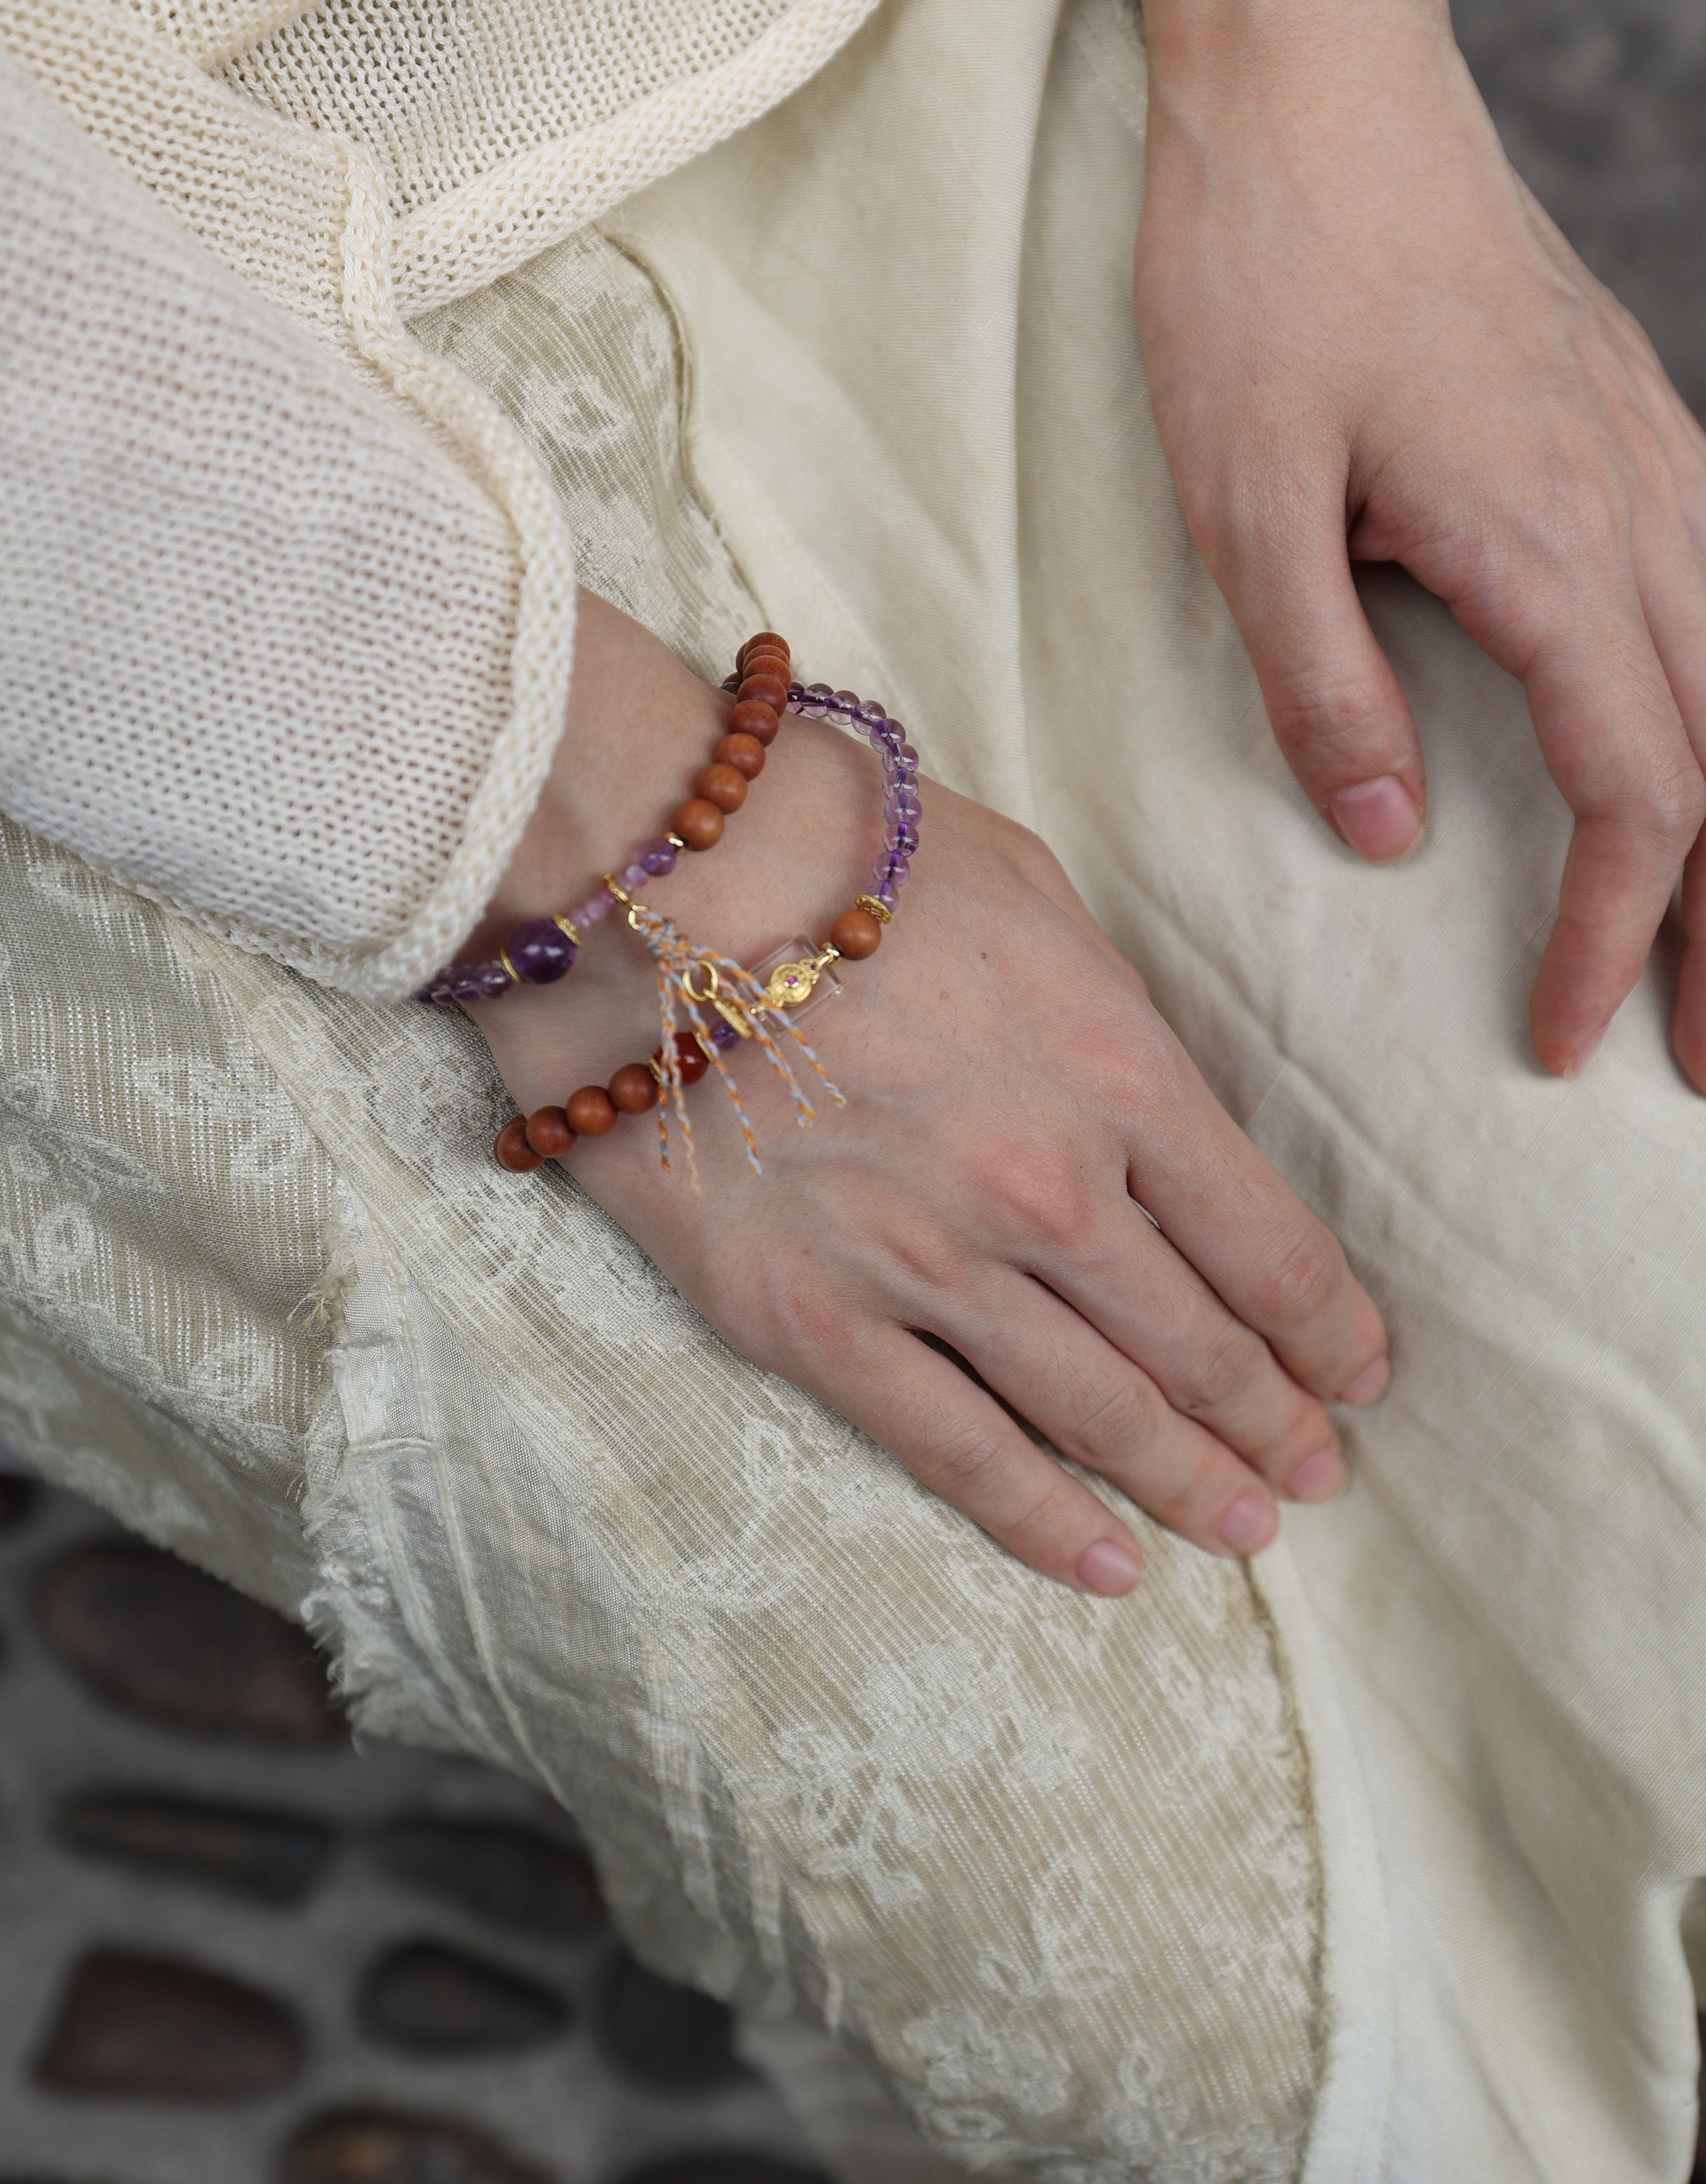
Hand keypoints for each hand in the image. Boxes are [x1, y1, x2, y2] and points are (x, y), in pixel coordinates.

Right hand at [461, 595, 1388, 1593]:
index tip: (1355, 1371)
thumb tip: (1138, 1085)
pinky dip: (1041, 1521)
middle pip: (1199, 1343)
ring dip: (1188, 1482)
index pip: (1266, 1239)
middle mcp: (1048, 1190)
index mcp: (1118, 1071)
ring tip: (1246, 1527)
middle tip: (1318, 1473)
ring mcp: (929, 1267)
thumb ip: (1103, 1006)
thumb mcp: (1025, 886)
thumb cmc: (833, 844)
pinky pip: (952, 1447)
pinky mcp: (811, 1320)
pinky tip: (1107, 1567)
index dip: (1325, 1323)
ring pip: (1097, 1413)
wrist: (638, 878)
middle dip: (1274, 1420)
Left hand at [1130, 0, 1705, 1087]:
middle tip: (1703, 1063)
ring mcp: (1650, 448)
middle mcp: (1638, 501)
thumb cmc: (1259, 273)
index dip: (1611, 937)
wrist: (1313, 73)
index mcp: (1550, 542)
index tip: (1554, 1041)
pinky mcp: (1625, 412)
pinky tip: (1698, 740)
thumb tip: (1386, 834)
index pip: (1636, 795)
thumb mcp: (1247, 500)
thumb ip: (1319, 677)